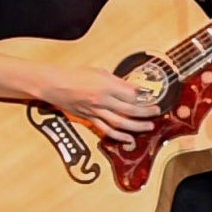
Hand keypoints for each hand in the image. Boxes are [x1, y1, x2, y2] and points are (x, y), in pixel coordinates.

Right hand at [42, 61, 167, 159]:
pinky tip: (129, 138)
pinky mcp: (90, 119)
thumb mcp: (99, 72)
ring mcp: (96, 111)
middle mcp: (102, 100)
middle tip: (156, 111)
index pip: (131, 94)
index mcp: (105, 85)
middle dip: (146, 112)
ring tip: (149, 126)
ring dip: (137, 126)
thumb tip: (132, 88)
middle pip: (129, 109)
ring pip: (120, 122)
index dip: (144, 97)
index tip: (152, 96)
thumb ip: (117, 81)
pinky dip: (119, 136)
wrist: (55, 85)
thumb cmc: (75, 75)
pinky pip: (106, 130)